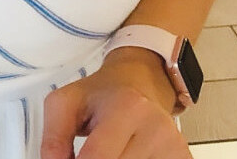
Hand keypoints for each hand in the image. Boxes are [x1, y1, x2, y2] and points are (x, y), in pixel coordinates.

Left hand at [40, 49, 189, 158]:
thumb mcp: (65, 102)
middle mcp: (156, 129)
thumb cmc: (100, 95)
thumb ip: (53, 138)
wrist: (139, 84)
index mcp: (127, 108)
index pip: (96, 157)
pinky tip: (124, 154)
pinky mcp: (182, 158)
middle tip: (86, 153)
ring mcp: (174, 148)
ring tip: (107, 150)